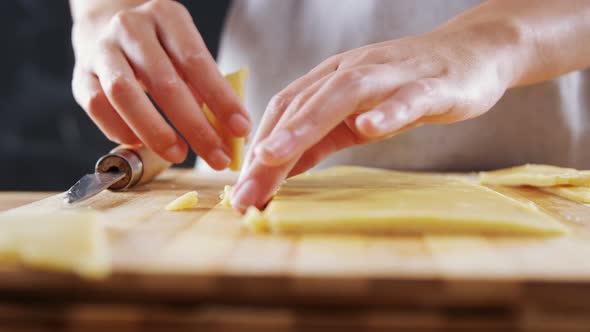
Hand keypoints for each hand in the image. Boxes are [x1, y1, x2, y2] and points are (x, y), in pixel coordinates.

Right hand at [71, 0, 250, 167]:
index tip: (241, 129)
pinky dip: (120, 130)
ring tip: (179, 155)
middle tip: (217, 156)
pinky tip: (141, 145)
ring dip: (155, 131)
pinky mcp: (80, 74)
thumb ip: (205, 87)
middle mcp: (131, 28)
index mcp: (167, 17)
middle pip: (165, 82)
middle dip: (196, 127)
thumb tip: (228, 134)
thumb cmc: (159, 46)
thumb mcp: (185, 51)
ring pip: (124, 94)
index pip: (198, 61)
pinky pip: (97, 105)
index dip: (222, 99)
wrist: (106, 23)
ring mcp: (101, 49)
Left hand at [231, 19, 523, 211]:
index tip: (240, 188)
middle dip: (269, 148)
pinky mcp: (431, 85)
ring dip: (305, 125)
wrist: (471, 53)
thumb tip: (279, 167)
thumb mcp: (355, 115)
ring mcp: (391, 76)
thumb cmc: (407, 88)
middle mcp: (353, 72)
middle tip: (244, 190)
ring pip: (344, 95)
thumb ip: (320, 137)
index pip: (285, 110)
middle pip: (302, 105)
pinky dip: (387, 111)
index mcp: (332, 80)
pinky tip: (369, 128)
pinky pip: (407, 98)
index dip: (257, 147)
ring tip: (274, 156)